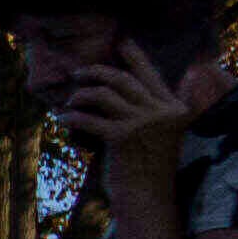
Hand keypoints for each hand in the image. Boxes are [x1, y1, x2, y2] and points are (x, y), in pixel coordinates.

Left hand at [40, 62, 189, 197]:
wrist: (150, 197)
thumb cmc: (150, 167)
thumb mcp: (160, 134)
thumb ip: (150, 109)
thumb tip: (119, 85)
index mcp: (175, 108)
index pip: (151, 74)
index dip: (135, 57)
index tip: (122, 41)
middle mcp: (163, 112)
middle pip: (123, 79)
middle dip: (96, 72)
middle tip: (78, 74)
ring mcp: (143, 124)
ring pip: (104, 94)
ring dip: (81, 95)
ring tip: (71, 101)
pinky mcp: (123, 138)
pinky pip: (89, 119)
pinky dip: (72, 118)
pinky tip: (61, 120)